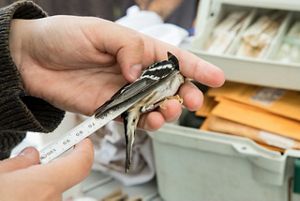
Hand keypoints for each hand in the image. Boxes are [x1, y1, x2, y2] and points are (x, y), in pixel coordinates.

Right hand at [0, 139, 92, 200]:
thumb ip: (16, 164)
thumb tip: (31, 156)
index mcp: (43, 186)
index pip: (80, 163)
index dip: (84, 150)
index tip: (82, 143)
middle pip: (58, 183)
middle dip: (43, 175)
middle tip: (21, 174)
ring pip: (48, 198)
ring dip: (34, 193)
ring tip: (9, 193)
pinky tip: (12, 199)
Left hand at [9, 15, 224, 129]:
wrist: (33, 59)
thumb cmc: (63, 36)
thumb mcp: (99, 31)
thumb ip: (127, 49)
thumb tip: (139, 73)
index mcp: (137, 50)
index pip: (173, 59)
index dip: (197, 68)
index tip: (216, 78)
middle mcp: (135, 72)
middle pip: (169, 86)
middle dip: (185, 94)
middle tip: (190, 100)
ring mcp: (124, 92)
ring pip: (155, 105)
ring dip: (166, 111)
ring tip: (164, 112)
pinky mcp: (110, 108)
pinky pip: (133, 118)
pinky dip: (144, 122)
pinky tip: (148, 121)